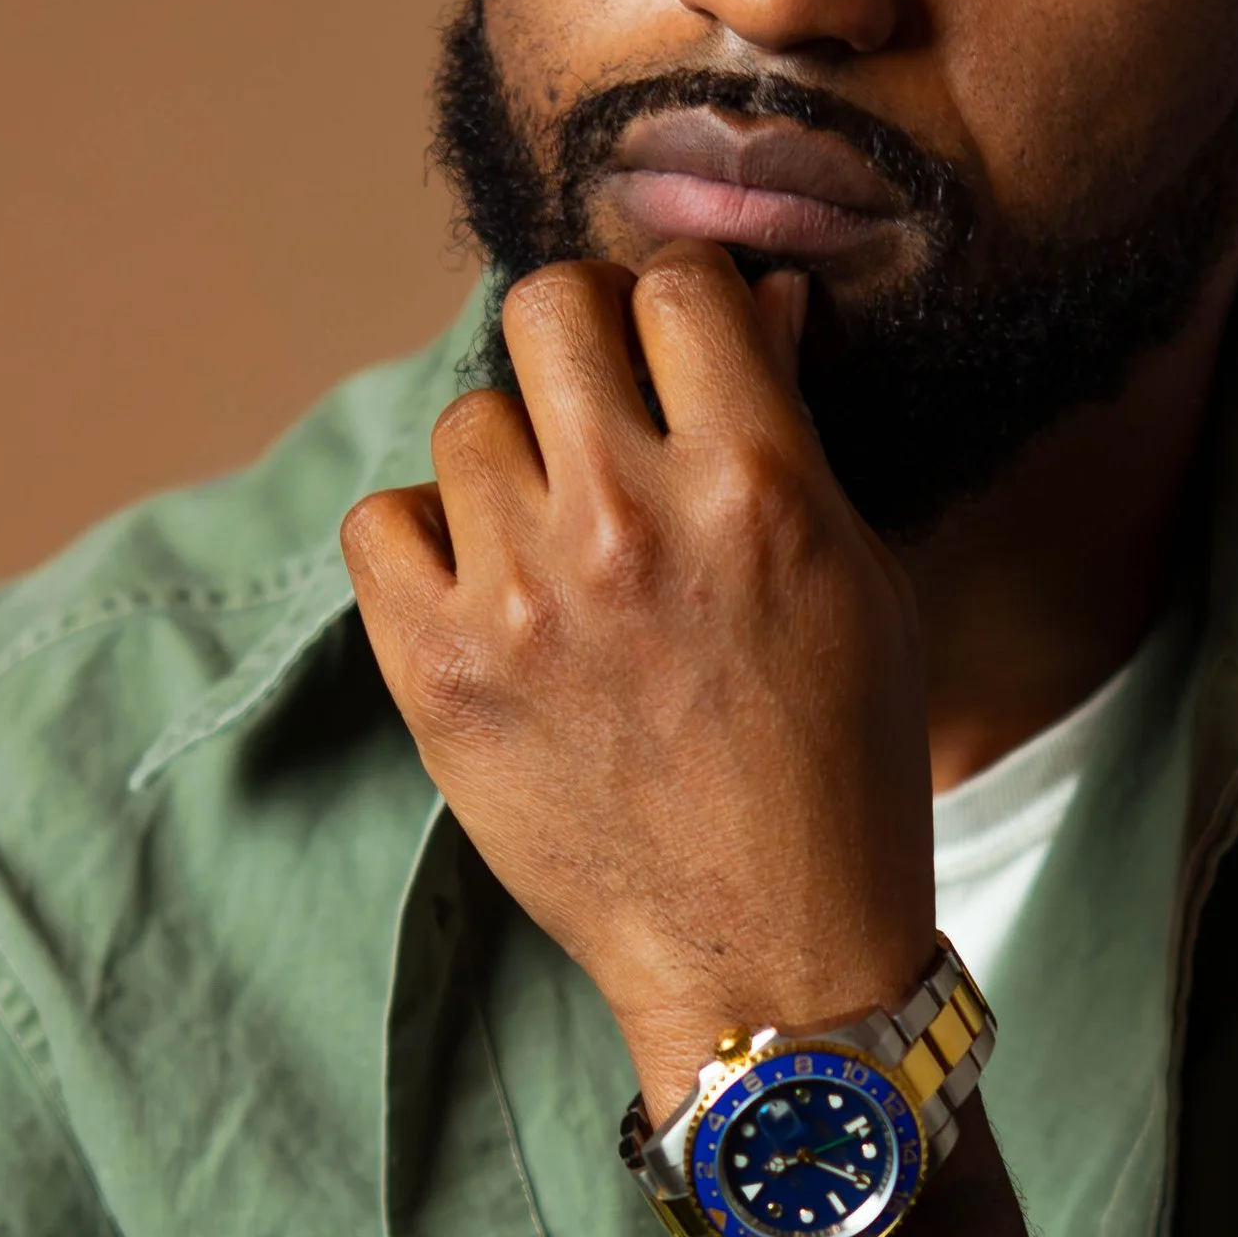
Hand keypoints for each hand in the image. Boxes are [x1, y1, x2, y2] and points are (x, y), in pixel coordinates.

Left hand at [342, 251, 933, 1117]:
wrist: (770, 950)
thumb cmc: (838, 765)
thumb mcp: (858, 579)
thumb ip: (790, 432)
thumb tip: (750, 301)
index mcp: (757, 484)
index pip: (678, 286)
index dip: (674, 304)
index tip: (673, 349)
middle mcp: (630, 521)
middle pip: (546, 308)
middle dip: (576, 341)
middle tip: (595, 409)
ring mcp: (523, 596)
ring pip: (465, 422)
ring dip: (508, 465)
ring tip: (556, 545)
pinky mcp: (438, 672)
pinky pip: (379, 523)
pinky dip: (424, 545)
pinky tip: (485, 594)